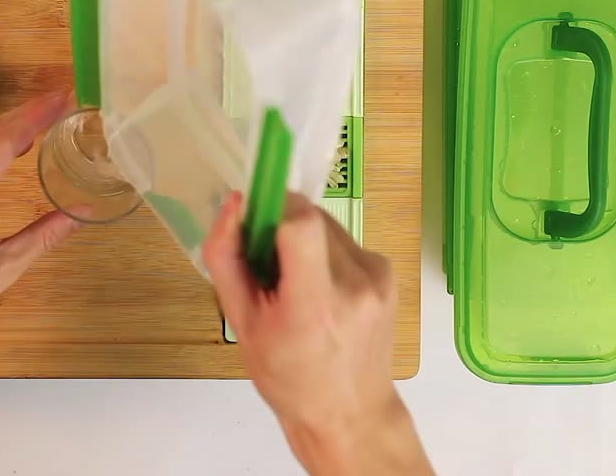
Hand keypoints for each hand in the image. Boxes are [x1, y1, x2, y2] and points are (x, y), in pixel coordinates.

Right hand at [203, 193, 430, 475]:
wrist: (350, 414)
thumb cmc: (288, 379)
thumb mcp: (242, 325)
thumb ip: (228, 259)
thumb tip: (234, 203)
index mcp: (316, 303)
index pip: (300, 221)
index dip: (270, 210)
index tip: (252, 229)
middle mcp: (356, 283)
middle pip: (309, 217)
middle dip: (280, 229)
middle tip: (267, 268)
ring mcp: (378, 276)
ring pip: (326, 224)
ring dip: (302, 240)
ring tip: (295, 285)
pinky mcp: (387, 271)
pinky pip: (344, 241)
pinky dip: (323, 253)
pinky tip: (319, 291)